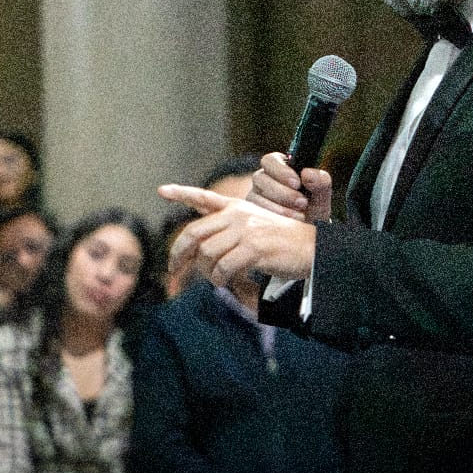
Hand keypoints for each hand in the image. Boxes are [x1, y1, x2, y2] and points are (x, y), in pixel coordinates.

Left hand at [159, 183, 316, 285]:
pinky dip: (221, 279)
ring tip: (216, 280)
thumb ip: (228, 233)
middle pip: (194, 233)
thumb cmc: (280, 243)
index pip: (204, 197)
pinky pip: (224, 267)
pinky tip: (228, 282)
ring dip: (206, 273)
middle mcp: (238, 215)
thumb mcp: (253, 228)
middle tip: (173, 270)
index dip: (181, 193)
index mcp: (236, 207)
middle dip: (178, 254)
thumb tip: (199, 254)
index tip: (161, 190)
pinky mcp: (253, 248)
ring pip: (207, 254)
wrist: (311, 249)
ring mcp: (245, 230)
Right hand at [249, 151, 332, 222]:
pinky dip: (273, 218)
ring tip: (300, 215)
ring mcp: (255, 197)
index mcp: (279, 167)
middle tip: (302, 202)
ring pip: (256, 197)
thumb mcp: (321, 194)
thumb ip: (320, 181)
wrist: (307, 229)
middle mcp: (263, 180)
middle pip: (260, 178)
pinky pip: (255, 214)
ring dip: (279, 207)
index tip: (297, 183)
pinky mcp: (252, 214)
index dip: (281, 171)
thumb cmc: (313, 206)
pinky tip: (288, 223)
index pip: (270, 160)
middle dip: (283, 192)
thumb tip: (307, 173)